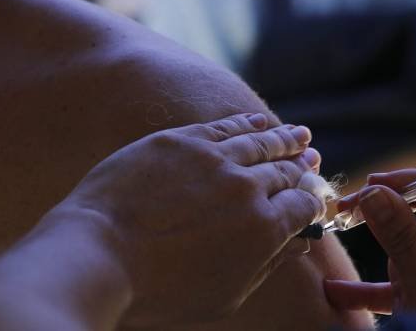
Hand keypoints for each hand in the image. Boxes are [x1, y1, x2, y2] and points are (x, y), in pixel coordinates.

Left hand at [47, 113, 326, 326]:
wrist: (100, 254)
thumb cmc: (159, 290)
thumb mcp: (224, 294)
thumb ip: (266, 265)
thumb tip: (297, 245)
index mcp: (263, 229)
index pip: (303, 204)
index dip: (314, 199)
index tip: (316, 196)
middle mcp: (246, 187)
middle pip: (285, 169)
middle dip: (302, 165)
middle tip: (312, 159)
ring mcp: (214, 158)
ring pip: (261, 141)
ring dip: (285, 137)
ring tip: (299, 134)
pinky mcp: (182, 139)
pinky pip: (226, 125)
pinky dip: (248, 122)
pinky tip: (259, 121)